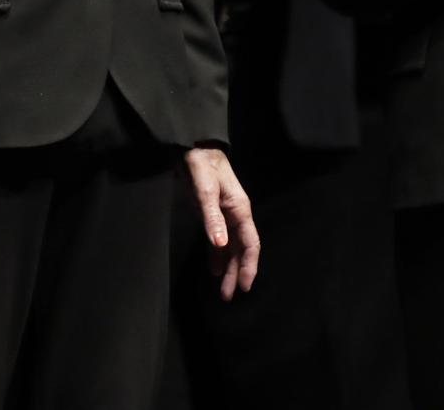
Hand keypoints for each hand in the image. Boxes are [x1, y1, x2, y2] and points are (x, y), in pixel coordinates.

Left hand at [186, 147, 259, 300]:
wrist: (193, 147)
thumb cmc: (202, 165)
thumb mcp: (205, 190)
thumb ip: (212, 217)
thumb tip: (220, 244)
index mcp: (240, 210)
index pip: (250, 244)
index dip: (249, 266)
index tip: (245, 286)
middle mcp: (236, 215)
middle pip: (240, 250)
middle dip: (237, 273)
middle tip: (229, 296)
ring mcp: (225, 216)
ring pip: (230, 248)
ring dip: (227, 268)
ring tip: (223, 290)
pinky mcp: (213, 215)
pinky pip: (218, 240)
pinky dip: (217, 256)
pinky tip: (214, 269)